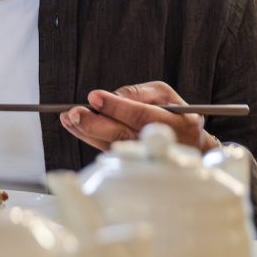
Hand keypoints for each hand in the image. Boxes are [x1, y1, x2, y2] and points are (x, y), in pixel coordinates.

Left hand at [61, 82, 221, 154]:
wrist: (188, 146)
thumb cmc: (173, 115)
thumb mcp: (165, 95)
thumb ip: (139, 93)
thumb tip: (112, 96)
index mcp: (175, 123)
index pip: (141, 115)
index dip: (116, 107)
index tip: (94, 97)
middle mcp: (159, 143)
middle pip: (122, 134)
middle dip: (95, 123)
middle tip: (75, 112)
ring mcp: (144, 157)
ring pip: (111, 145)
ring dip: (86, 132)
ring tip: (69, 118)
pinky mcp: (130, 163)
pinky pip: (106, 150)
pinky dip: (88, 138)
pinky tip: (74, 126)